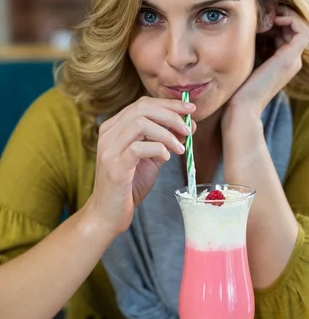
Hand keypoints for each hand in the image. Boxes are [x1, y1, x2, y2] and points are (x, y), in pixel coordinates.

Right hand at [83, 96, 195, 235]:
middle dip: (171, 114)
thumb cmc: (130, 186)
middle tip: (189, 128)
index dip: (168, 104)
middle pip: (141, 108)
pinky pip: (138, 148)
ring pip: (140, 123)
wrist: (108, 214)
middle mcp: (108, 134)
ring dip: (167, 133)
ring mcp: (108, 149)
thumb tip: (188, 126)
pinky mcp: (114, 166)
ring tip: (180, 148)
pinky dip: (158, 149)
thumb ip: (165, 141)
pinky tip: (166, 158)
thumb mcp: (151, 159)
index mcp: (114, 127)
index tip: (190, 109)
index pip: (142, 104)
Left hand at [225, 5, 308, 119]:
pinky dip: (290, 19)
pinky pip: (302, 30)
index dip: (277, 19)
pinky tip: (272, 20)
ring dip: (285, 15)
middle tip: (263, 11)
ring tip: (266, 15)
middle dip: (280, 14)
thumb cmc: (238, 87)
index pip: (287, 32)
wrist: (241, 107)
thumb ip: (254, 44)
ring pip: (301, 26)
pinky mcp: (290, 58)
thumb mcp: (247, 59)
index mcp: (282, 62)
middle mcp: (292, 61)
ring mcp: (293, 60)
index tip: (259, 16)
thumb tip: (251, 25)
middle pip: (294, 27)